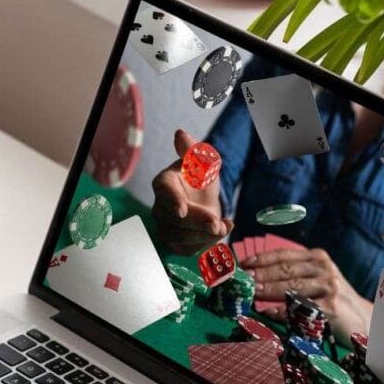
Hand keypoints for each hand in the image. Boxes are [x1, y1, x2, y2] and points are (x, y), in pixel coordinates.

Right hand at [151, 129, 233, 254]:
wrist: (205, 201)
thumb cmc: (200, 178)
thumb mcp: (203, 161)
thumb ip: (193, 149)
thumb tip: (180, 134)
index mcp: (164, 182)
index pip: (164, 191)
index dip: (173, 200)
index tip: (182, 211)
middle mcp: (159, 206)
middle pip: (174, 218)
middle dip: (197, 222)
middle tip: (216, 223)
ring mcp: (165, 227)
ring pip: (180, 236)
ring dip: (204, 234)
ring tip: (223, 226)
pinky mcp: (175, 243)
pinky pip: (188, 248)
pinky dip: (207, 243)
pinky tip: (221, 231)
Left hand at [242, 248, 372, 342]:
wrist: (364, 318)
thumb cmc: (332, 298)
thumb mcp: (317, 279)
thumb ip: (294, 274)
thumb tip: (256, 276)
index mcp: (318, 258)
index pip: (284, 255)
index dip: (261, 259)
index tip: (243, 264)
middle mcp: (324, 268)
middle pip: (286, 270)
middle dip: (261, 275)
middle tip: (243, 279)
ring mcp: (329, 287)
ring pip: (292, 287)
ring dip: (268, 291)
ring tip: (252, 293)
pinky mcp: (331, 308)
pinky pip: (301, 309)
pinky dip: (282, 311)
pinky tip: (267, 312)